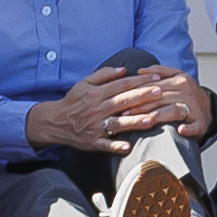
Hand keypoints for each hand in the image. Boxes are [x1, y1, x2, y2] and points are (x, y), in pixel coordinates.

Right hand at [23, 67, 193, 152]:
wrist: (56, 122)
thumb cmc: (74, 101)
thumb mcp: (85, 83)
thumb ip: (104, 75)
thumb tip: (124, 69)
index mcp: (96, 93)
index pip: (122, 85)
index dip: (140, 81)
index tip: (156, 77)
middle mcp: (97, 109)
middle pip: (123, 102)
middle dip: (143, 96)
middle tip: (160, 92)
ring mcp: (95, 127)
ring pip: (118, 123)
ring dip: (134, 122)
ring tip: (151, 119)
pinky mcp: (93, 142)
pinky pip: (106, 145)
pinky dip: (116, 146)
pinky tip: (128, 146)